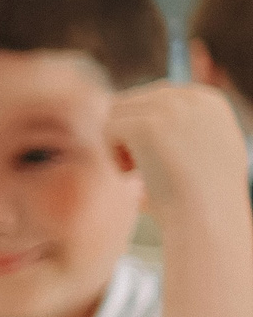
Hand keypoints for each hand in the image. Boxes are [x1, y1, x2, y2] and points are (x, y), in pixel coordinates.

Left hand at [109, 83, 250, 228]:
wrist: (207, 219)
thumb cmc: (199, 199)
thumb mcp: (200, 154)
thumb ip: (178, 132)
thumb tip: (136, 120)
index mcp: (208, 101)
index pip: (155, 98)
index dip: (142, 131)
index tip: (156, 159)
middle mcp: (191, 97)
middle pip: (131, 102)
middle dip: (127, 135)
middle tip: (139, 169)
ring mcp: (170, 107)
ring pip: (115, 114)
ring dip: (116, 144)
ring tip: (136, 173)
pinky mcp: (147, 124)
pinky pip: (107, 130)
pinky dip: (111, 156)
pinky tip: (132, 175)